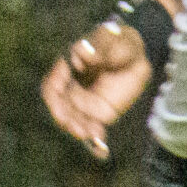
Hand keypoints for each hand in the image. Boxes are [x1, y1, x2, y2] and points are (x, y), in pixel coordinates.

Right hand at [42, 18, 151, 160]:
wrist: (134, 57)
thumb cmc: (119, 42)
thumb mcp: (112, 39)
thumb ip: (99, 46)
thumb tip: (83, 52)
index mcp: (67, 67)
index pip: (52, 84)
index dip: (54, 98)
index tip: (61, 109)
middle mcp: (70, 87)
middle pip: (60, 107)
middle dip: (65, 118)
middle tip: (76, 128)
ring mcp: (83, 102)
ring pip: (74, 119)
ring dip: (79, 129)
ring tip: (90, 136)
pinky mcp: (97, 114)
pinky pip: (91, 128)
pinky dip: (94, 139)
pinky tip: (101, 147)